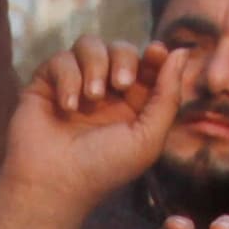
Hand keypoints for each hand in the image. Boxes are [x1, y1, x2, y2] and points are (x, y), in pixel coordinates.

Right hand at [3, 39, 186, 210]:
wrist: (54, 183)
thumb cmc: (104, 168)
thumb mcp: (148, 138)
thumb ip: (168, 96)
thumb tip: (181, 51)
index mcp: (133, 104)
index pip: (147, 64)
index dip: (154, 54)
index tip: (155, 54)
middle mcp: (104, 91)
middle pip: (120, 48)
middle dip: (123, 59)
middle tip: (120, 85)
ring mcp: (75, 84)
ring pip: (89, 45)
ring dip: (94, 64)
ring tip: (92, 97)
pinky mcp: (47, 83)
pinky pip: (61, 59)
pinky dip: (67, 78)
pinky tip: (67, 107)